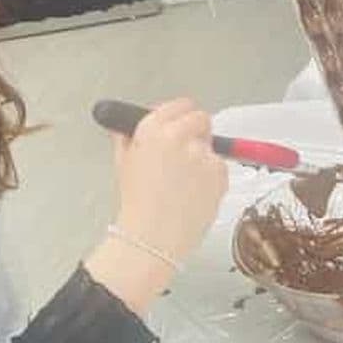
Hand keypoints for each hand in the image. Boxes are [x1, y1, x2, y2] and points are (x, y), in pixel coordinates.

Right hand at [113, 98, 227, 260]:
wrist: (152, 237)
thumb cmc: (136, 203)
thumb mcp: (122, 163)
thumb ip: (126, 137)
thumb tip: (124, 125)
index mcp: (152, 128)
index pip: (180, 105)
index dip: (180, 115)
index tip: (178, 125)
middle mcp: (179, 135)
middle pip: (201, 118)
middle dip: (195, 132)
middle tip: (185, 153)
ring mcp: (202, 153)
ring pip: (211, 145)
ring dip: (202, 157)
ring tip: (185, 183)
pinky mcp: (220, 172)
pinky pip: (220, 167)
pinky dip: (211, 177)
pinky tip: (195, 193)